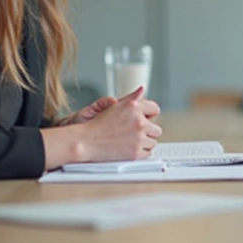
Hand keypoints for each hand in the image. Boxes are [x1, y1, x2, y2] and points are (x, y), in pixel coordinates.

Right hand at [41, 87, 162, 168]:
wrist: (86, 142)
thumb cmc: (97, 125)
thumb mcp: (114, 106)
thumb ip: (131, 98)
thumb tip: (142, 90)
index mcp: (134, 107)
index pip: (155, 109)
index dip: (149, 115)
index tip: (145, 118)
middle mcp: (139, 122)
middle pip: (156, 128)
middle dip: (147, 131)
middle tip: (133, 132)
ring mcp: (138, 138)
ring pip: (153, 141)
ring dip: (144, 142)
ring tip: (129, 140)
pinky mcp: (136, 152)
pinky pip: (148, 153)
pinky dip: (140, 152)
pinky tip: (129, 148)